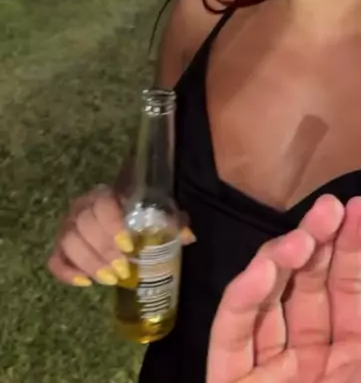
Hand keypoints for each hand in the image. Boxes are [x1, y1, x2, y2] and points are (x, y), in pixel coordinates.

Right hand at [48, 186, 195, 287]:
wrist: (118, 218)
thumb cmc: (139, 215)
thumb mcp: (158, 215)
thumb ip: (172, 222)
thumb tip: (188, 236)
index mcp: (105, 195)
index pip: (102, 203)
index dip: (111, 224)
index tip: (128, 246)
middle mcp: (81, 206)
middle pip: (82, 225)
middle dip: (102, 251)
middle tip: (122, 271)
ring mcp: (67, 226)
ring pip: (67, 242)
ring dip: (88, 263)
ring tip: (109, 279)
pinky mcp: (60, 247)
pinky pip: (54, 260)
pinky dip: (66, 272)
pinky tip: (84, 282)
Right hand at [207, 196, 360, 382]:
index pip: (348, 286)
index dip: (350, 244)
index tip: (351, 206)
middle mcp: (315, 360)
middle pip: (307, 285)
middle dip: (316, 243)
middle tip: (325, 209)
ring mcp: (270, 371)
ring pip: (266, 299)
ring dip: (280, 262)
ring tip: (299, 238)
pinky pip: (232, 332)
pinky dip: (244, 296)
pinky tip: (266, 267)